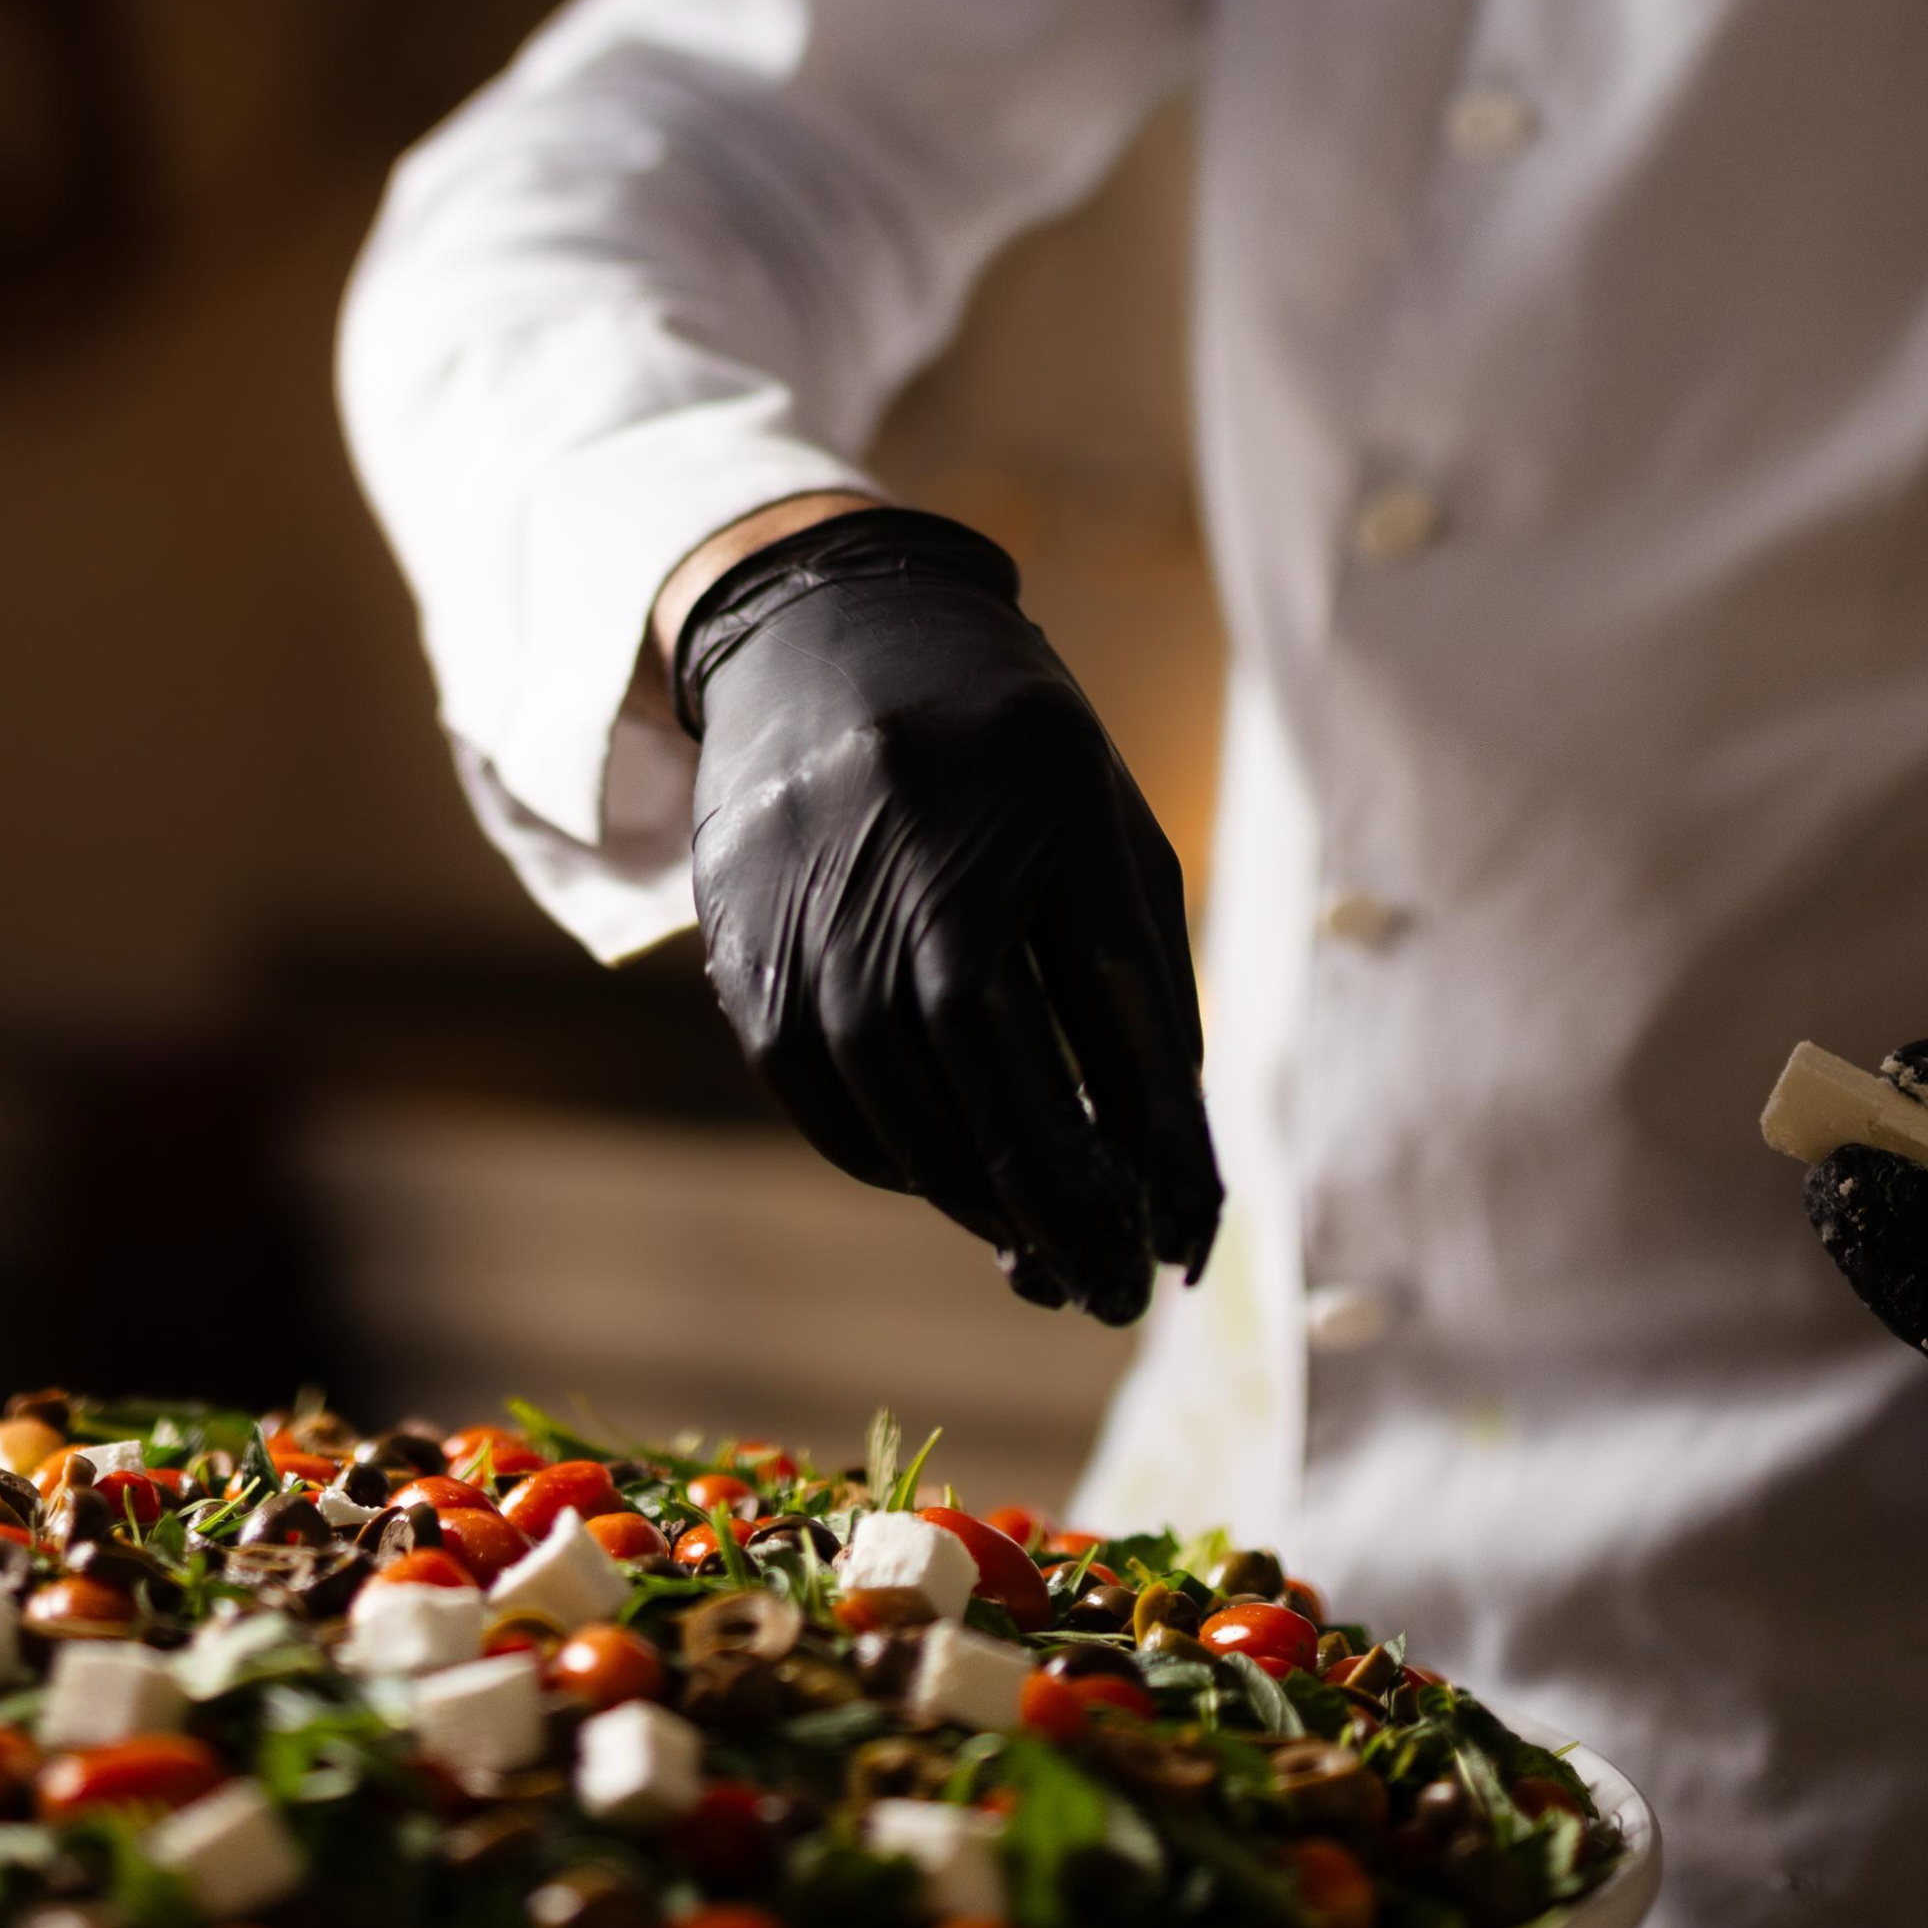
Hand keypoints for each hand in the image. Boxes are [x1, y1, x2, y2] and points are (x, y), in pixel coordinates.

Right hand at [673, 505, 1221, 1325]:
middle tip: (1105, 1290)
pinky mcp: (744, 946)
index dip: (1156, 1148)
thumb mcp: (1103, 831)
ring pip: (897, 1107)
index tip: (1184, 1245)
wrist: (827, 637)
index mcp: (1035, 814)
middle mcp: (912, 863)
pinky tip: (942, 1172)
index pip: (1113, 1017)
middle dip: (1058, 1207)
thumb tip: (1166, 1180)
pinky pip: (821, 1095)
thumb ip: (1138, 992)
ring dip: (973, 1198)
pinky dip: (888, 1155)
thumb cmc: (1005, 754)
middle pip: (993, 1080)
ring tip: (1033, 1246)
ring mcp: (814, 909)